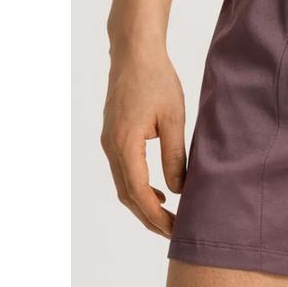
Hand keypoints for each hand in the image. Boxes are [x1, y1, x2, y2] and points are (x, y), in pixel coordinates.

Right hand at [101, 50, 185, 237]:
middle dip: (149, 218)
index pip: (138, 193)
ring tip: (168, 217)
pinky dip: (138, 187)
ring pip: (123, 185)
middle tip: (174, 232)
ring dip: (143, 204)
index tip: (175, 230)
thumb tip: (178, 190)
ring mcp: (108, 141)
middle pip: (127, 195)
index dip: (156, 216)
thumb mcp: (173, 117)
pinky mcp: (112, 135)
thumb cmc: (157, 80)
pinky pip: (123, 170)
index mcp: (125, 144)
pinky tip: (158, 190)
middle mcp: (111, 147)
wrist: (134, 53)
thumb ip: (175, 155)